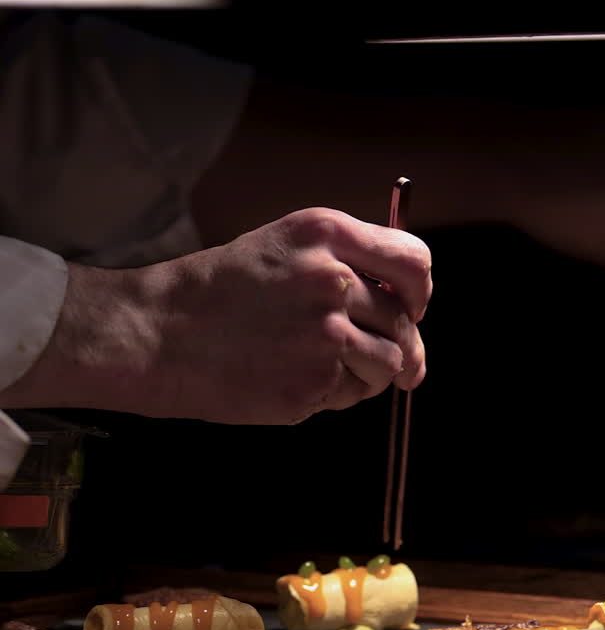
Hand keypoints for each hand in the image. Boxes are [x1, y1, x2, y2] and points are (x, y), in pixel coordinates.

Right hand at [0, 208, 431, 424]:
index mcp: (325, 235)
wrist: (160, 333)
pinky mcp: (312, 383)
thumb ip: (345, 263)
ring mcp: (325, 336)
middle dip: (401, 343)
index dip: (420, 291)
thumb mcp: (282, 247)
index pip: (413, 262)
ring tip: (331, 368)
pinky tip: (298, 379)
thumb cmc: (219, 291)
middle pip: (406, 320)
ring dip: (374, 372)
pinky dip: (337, 393)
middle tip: (385, 357)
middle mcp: (333, 281)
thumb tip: (409, 304)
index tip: (413, 307)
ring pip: (390, 362)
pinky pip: (353, 394)